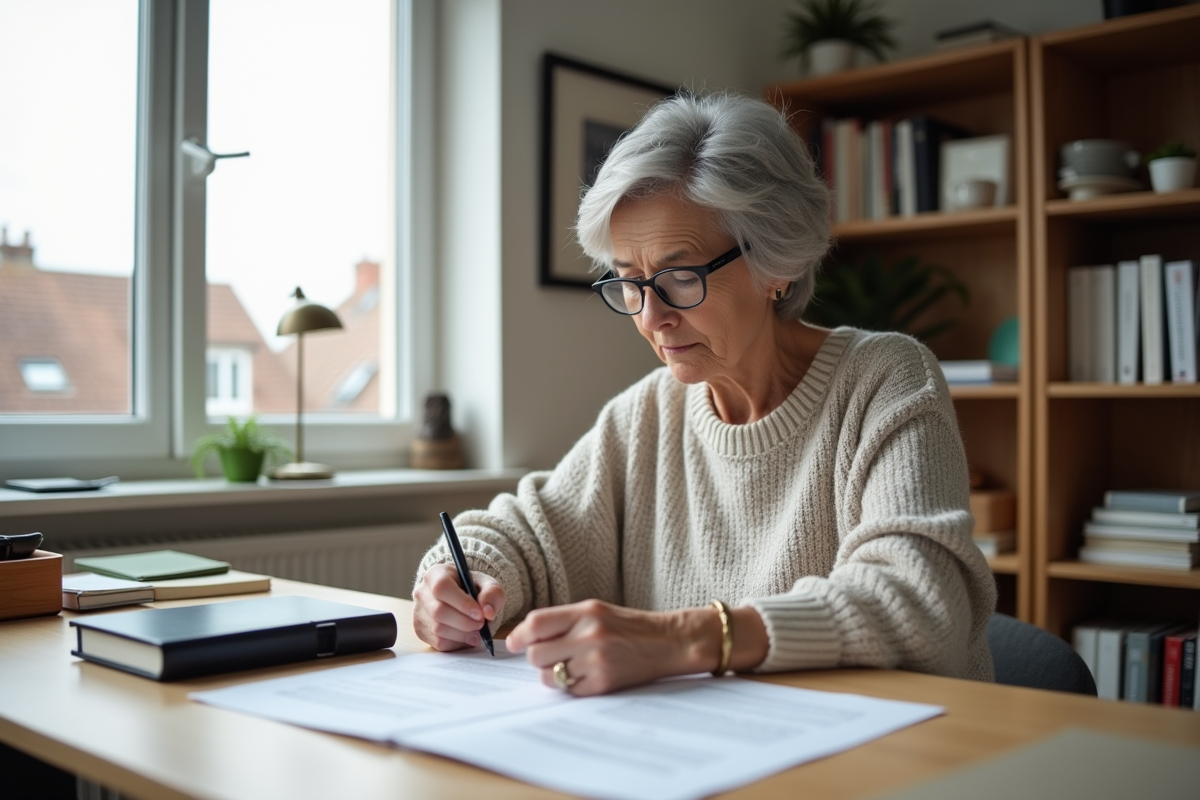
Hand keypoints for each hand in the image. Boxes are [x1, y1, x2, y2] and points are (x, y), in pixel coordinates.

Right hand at [412, 563, 504, 651]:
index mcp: (436, 574)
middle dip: (465, 622)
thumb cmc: (472, 588)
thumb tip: (488, 612)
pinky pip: (438, 642)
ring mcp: (419, 612)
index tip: (480, 613)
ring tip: (476, 631)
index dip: (462, 603)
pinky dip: (456, 643)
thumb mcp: (487, 584)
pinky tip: (466, 636)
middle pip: (438, 611)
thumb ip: (492, 594)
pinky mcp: (421, 630)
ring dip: (462, 634)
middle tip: (481, 624)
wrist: (461, 596)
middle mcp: (422, 592)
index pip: (442, 587)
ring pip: (438, 629)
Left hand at [506, 599, 703, 695]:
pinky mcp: (603, 684)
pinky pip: (568, 691)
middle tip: (552, 654)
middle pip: (536, 654)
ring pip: (548, 675)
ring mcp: (596, 662)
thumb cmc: (627, 626)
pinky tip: (586, 675)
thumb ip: (561, 621)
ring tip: (571, 665)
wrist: (667, 643)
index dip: (519, 635)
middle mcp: (590, 636)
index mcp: (586, 613)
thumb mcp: (595, 611)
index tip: (514, 643)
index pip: (536, 624)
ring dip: (552, 673)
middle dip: (538, 657)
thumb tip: (518, 638)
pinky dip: (571, 686)